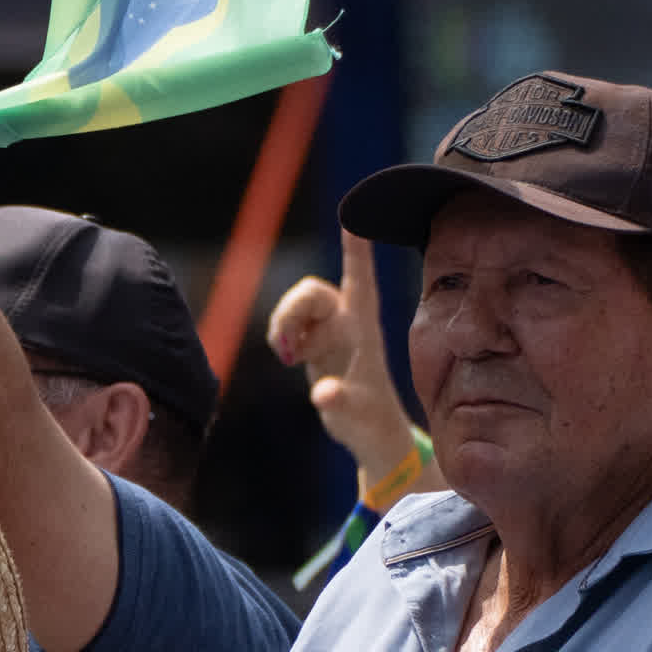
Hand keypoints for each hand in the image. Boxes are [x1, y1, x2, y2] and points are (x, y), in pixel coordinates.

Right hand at [265, 234, 415, 481]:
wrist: (372, 432)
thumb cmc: (369, 422)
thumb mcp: (354, 414)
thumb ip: (338, 402)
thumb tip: (322, 395)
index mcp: (364, 327)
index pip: (360, 279)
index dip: (355, 250)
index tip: (351, 218)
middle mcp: (346, 320)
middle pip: (312, 291)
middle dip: (291, 311)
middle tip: (285, 348)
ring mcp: (329, 329)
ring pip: (295, 304)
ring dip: (282, 325)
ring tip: (289, 357)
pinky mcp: (313, 340)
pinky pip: (286, 323)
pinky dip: (280, 337)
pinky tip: (290, 358)